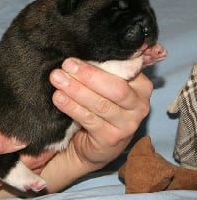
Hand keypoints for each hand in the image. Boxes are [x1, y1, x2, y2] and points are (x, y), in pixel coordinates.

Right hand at [0, 126, 53, 191]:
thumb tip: (22, 140)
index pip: (29, 164)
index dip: (47, 151)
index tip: (63, 136)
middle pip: (26, 168)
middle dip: (43, 153)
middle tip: (59, 133)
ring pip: (16, 167)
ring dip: (31, 156)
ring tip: (46, 137)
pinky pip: (4, 167)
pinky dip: (16, 158)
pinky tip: (19, 146)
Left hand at [44, 58, 152, 190]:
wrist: (95, 145)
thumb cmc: (101, 106)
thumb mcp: (106, 87)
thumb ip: (102, 70)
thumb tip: (78, 55)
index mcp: (142, 86)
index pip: (125, 69)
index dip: (101, 61)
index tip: (78, 55)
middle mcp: (140, 105)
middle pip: (116, 87)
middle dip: (89, 75)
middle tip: (67, 65)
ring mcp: (128, 125)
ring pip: (101, 104)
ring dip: (77, 90)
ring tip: (58, 79)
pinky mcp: (111, 138)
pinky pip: (89, 119)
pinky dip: (72, 107)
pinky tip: (59, 98)